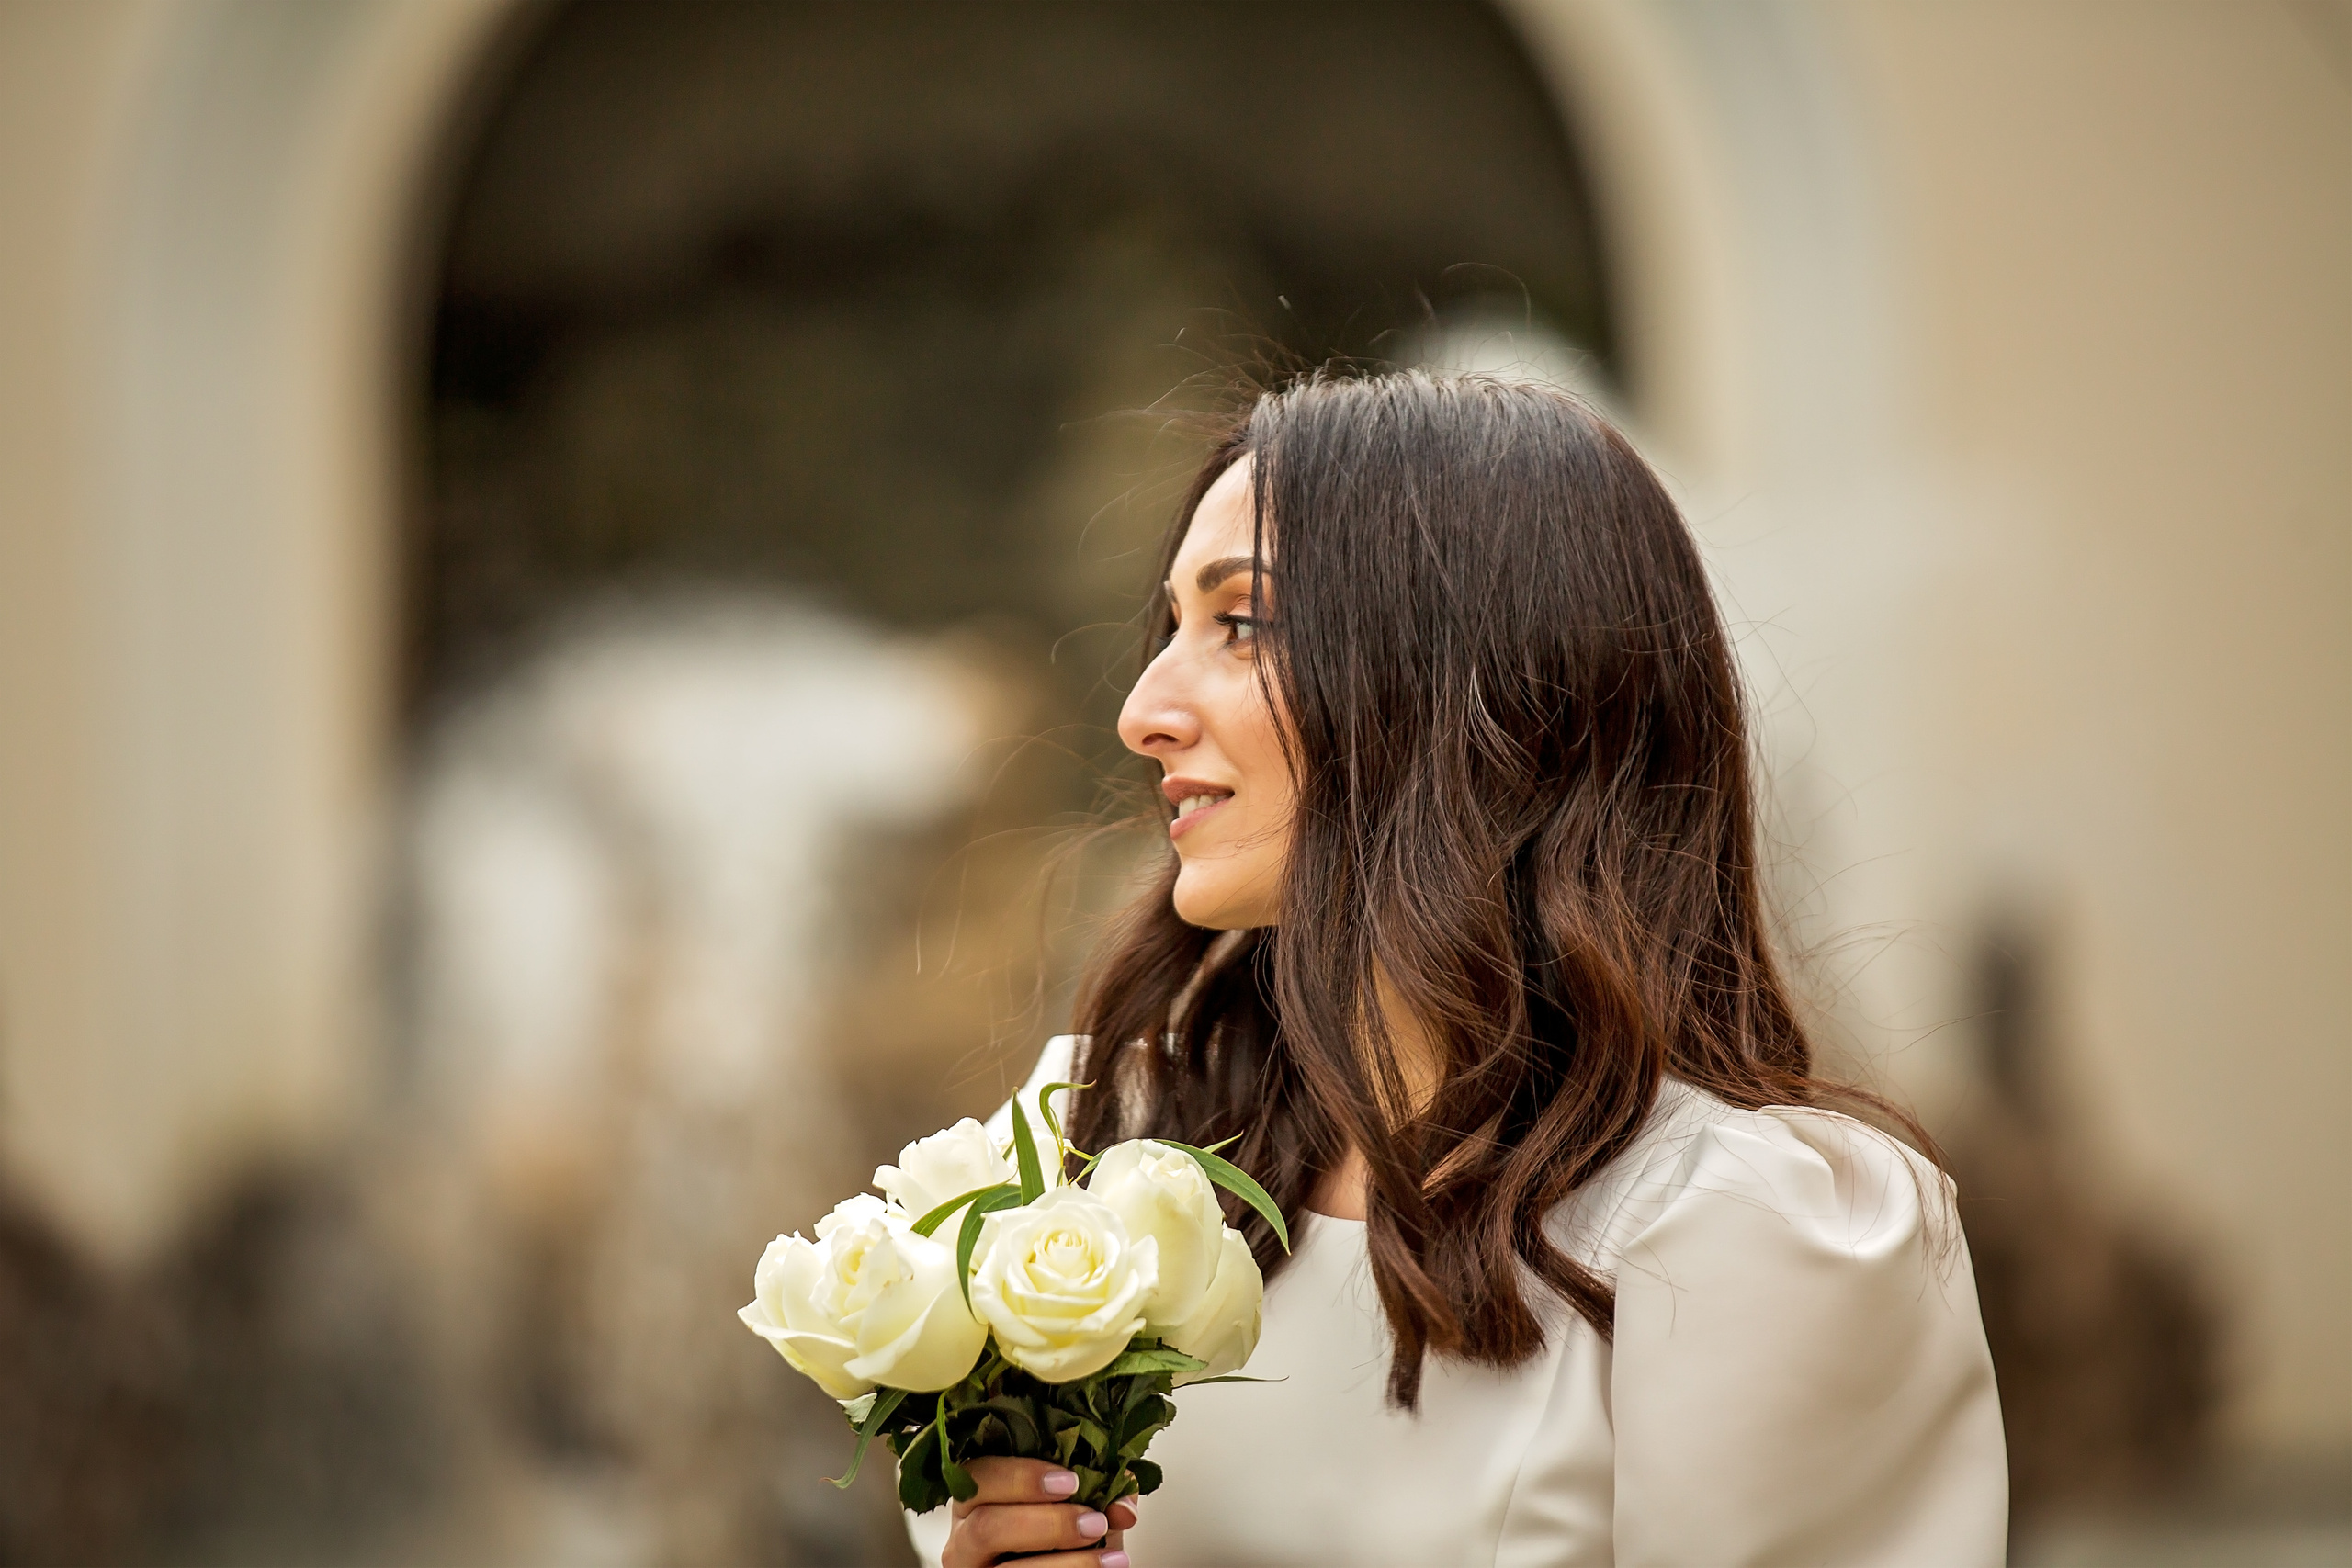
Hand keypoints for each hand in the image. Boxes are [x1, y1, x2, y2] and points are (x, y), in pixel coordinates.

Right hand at [940, 1458, 1136, 1566]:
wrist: (1066, 1565)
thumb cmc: (1062, 1532)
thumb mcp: (1077, 1501)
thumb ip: (1102, 1488)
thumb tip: (1124, 1505)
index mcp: (976, 1497)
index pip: (977, 1476)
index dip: (1020, 1476)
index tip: (1070, 1482)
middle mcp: (964, 1537)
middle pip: (986, 1526)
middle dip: (1048, 1523)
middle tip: (1094, 1521)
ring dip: (1067, 1563)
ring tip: (1110, 1556)